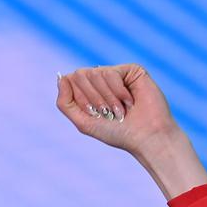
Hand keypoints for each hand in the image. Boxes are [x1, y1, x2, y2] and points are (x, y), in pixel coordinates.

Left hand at [56, 64, 179, 153]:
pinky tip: (130, 102)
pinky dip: (118, 92)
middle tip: (107, 114)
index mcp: (88, 92)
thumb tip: (61, 77)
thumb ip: (65, 103)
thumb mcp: (84, 123)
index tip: (94, 114)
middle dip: (92, 98)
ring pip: (96, 73)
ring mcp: (116, 74)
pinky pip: (111, 72)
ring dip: (107, 98)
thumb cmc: (116, 133)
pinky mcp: (130, 70)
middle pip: (80, 74)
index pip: (70, 81)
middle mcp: (100, 81)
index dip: (80, 99)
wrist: (145, 136)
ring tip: (120, 111)